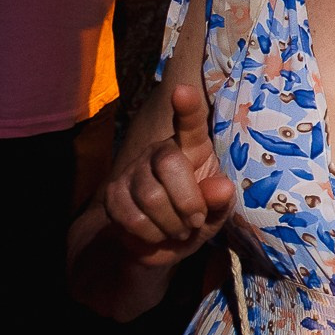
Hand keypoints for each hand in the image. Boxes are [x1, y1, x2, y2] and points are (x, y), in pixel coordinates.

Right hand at [101, 82, 234, 266]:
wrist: (163, 244)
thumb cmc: (197, 218)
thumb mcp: (218, 212)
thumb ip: (221, 200)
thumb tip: (222, 188)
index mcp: (192, 147)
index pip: (190, 123)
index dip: (187, 108)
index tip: (182, 90)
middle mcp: (159, 151)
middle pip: (170, 165)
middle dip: (188, 202)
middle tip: (196, 221)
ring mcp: (133, 171)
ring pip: (150, 196)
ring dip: (171, 224)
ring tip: (178, 230)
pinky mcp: (113, 194)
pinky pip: (132, 217)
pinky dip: (152, 235)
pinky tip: (157, 234)